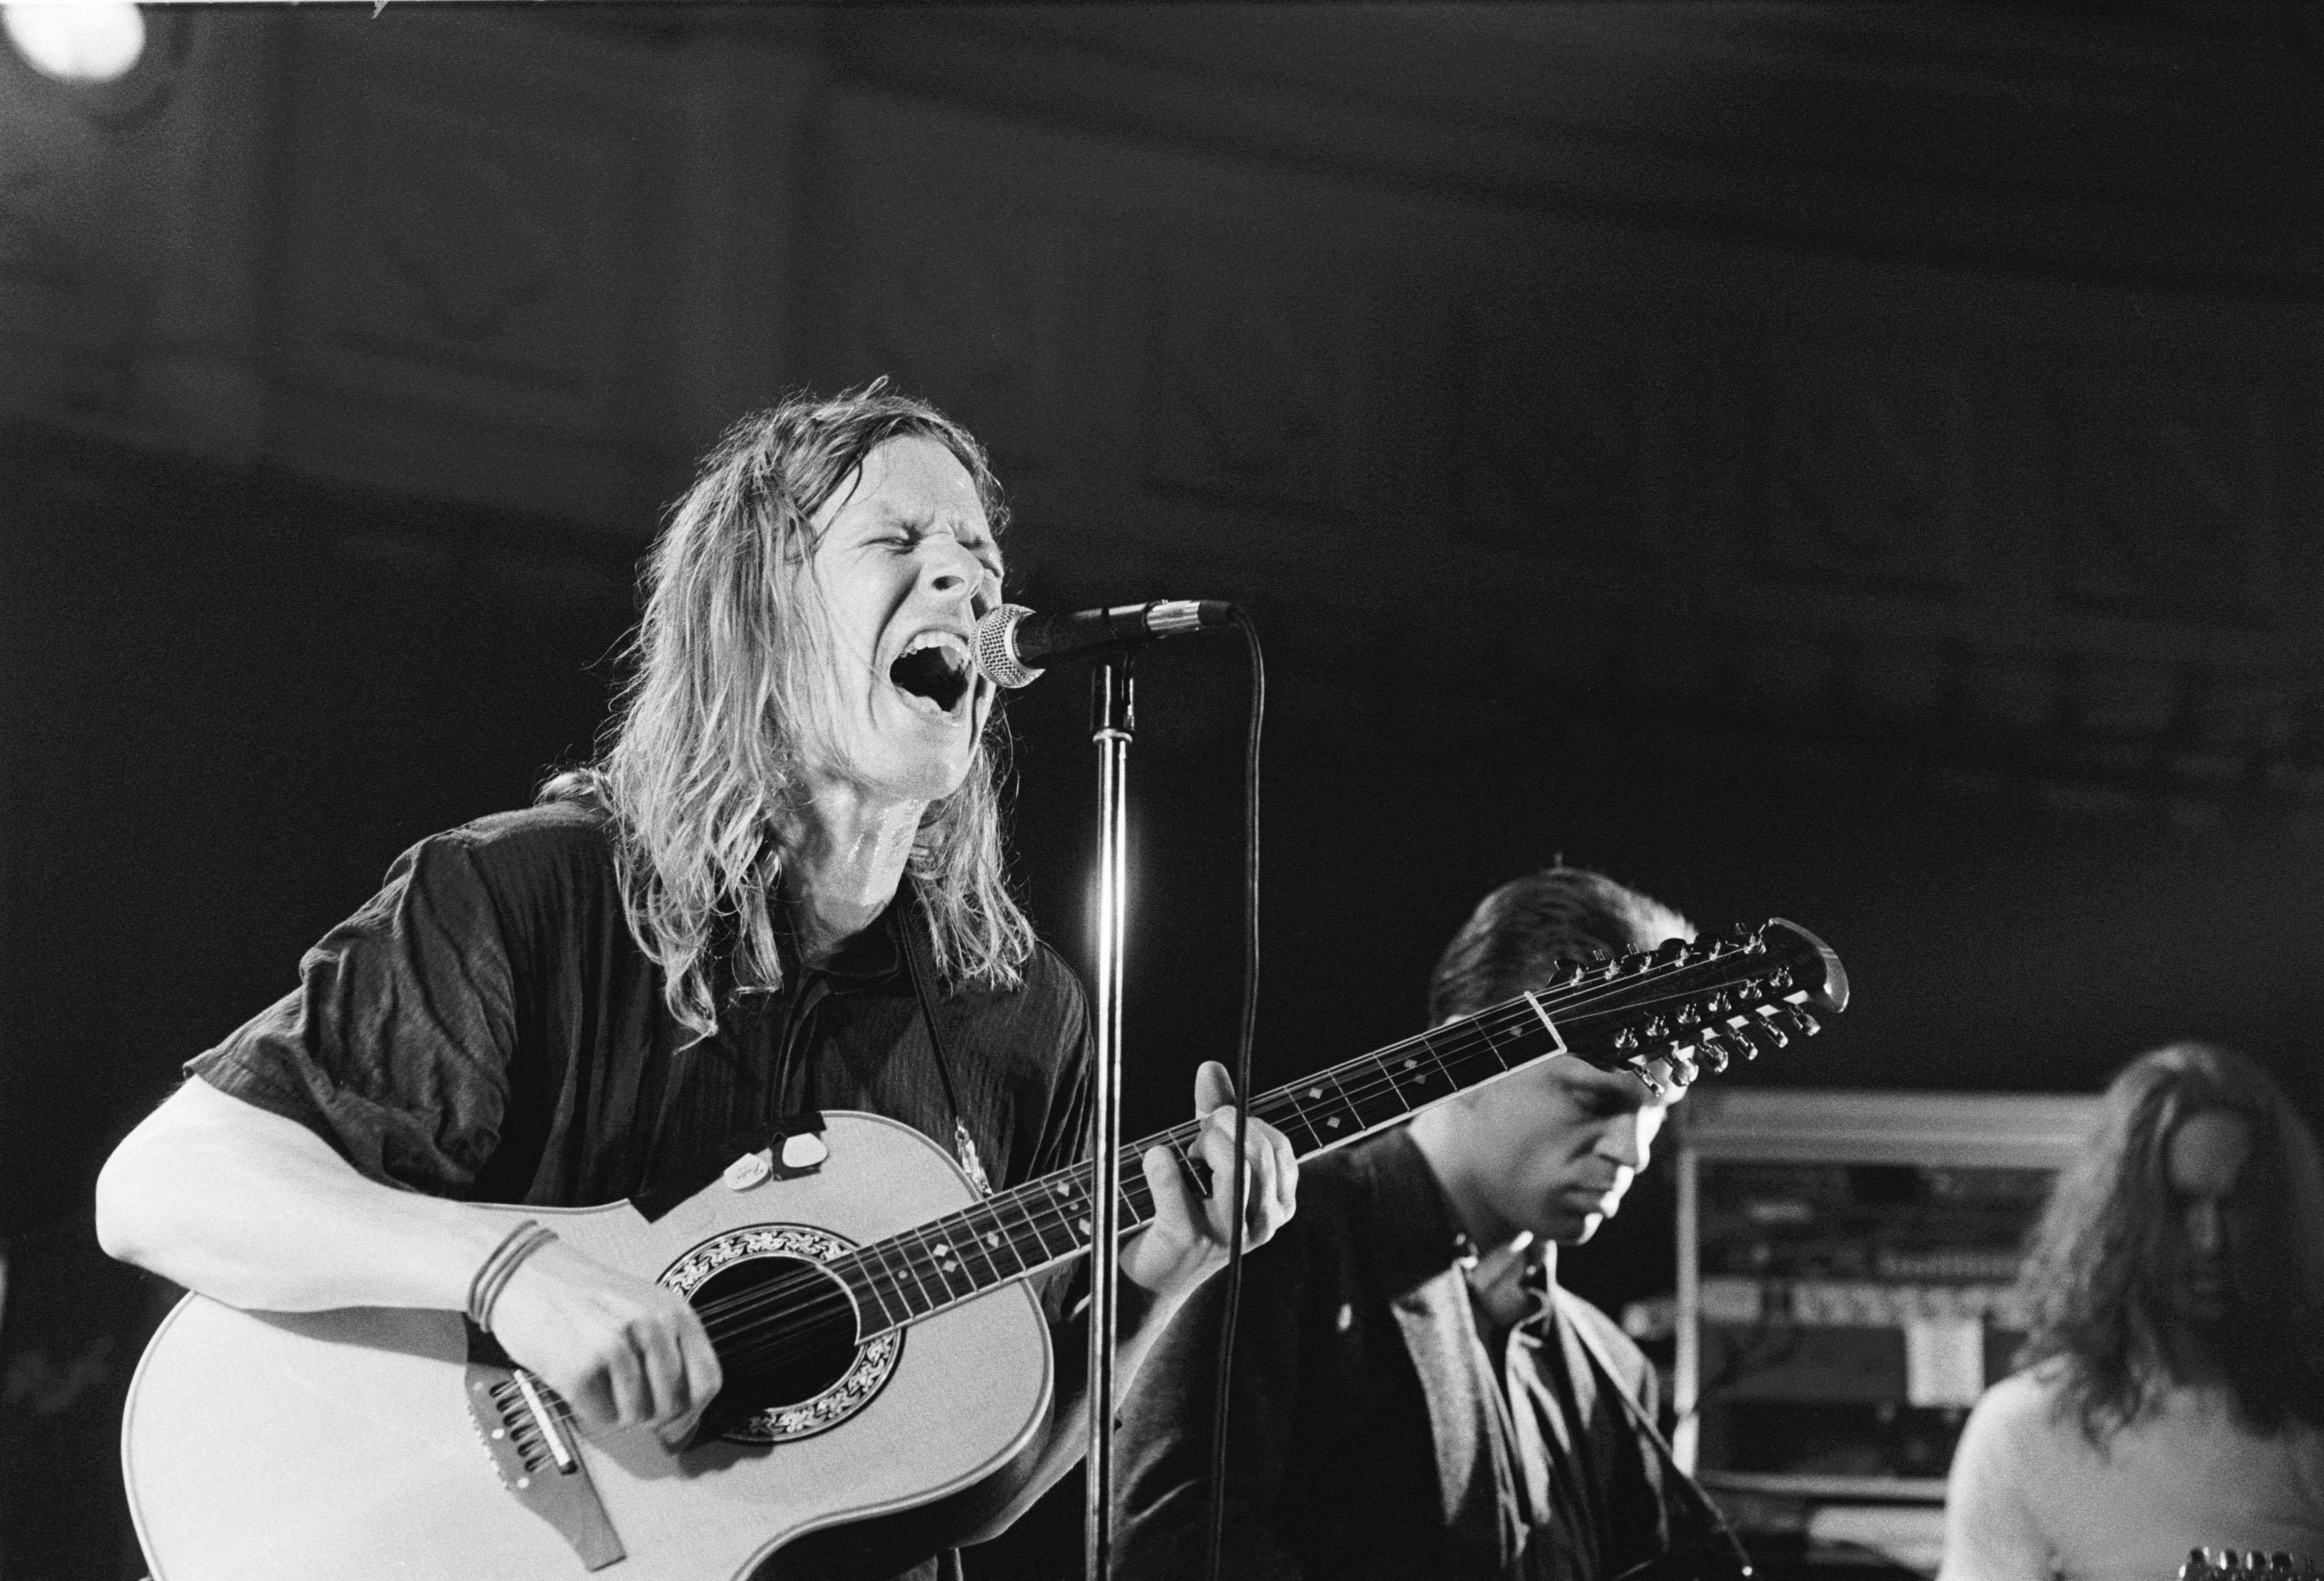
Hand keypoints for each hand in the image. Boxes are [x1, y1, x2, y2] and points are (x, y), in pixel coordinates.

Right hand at [484, 1236, 723, 1447]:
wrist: (526, 1276)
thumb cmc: (584, 1296)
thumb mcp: (644, 1307)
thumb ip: (670, 1352)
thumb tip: (684, 1422)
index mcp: (675, 1312)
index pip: (709, 1381)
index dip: (695, 1414)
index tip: (678, 1427)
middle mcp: (652, 1327)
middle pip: (674, 1405)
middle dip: (652, 1418)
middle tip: (628, 1404)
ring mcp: (616, 1347)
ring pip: (638, 1416)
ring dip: (618, 1413)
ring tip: (600, 1385)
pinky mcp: (580, 1368)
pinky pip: (601, 1417)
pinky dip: (590, 1411)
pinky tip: (580, 1383)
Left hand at [1119, 1060, 1297, 1303]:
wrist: (1152, 1277)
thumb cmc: (1186, 1211)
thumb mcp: (1209, 1162)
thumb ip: (1215, 1115)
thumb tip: (1210, 1066)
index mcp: (1277, 1206)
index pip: (1279, 1148)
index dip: (1247, 1121)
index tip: (1217, 1118)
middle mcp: (1261, 1225)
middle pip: (1258, 1155)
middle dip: (1224, 1126)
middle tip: (1199, 1129)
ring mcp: (1227, 1236)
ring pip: (1236, 1170)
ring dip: (1206, 1144)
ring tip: (1186, 1149)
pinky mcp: (1188, 1241)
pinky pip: (1176, 1189)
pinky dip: (1162, 1165)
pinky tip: (1155, 1156)